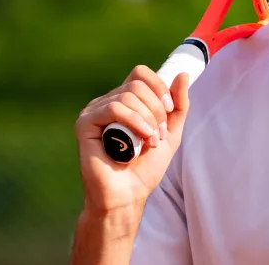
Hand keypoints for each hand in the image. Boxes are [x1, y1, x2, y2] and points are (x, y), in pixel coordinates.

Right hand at [75, 66, 190, 217]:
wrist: (128, 195)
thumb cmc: (146, 168)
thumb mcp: (171, 132)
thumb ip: (178, 105)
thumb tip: (183, 74)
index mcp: (125, 101)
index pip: (140, 74)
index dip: (159, 87)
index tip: (170, 110)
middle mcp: (108, 102)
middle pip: (137, 84)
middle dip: (156, 109)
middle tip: (159, 135)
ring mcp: (95, 112)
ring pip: (128, 95)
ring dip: (147, 119)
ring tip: (150, 142)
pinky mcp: (85, 124)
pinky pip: (113, 108)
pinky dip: (134, 121)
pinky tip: (141, 138)